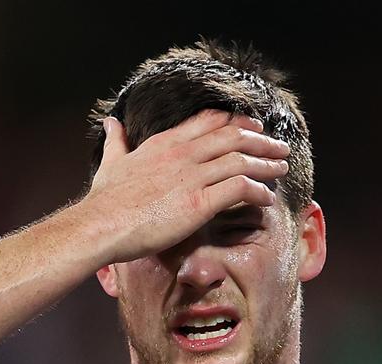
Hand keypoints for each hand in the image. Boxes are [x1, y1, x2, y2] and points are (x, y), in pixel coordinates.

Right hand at [79, 110, 290, 263]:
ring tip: (281, 168)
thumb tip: (111, 122)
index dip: (236, 122)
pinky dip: (258, 191)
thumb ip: (116, 141)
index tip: (252, 127)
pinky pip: (240, 189)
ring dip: (266, 163)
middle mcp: (182, 153)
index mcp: (165, 143)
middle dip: (261, 140)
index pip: (210, 121)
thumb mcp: (111, 162)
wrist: (100, 225)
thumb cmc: (104, 201)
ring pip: (241, 160)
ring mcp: (192, 177)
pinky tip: (267, 198)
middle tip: (278, 146)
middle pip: (233, 136)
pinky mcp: (198, 203)